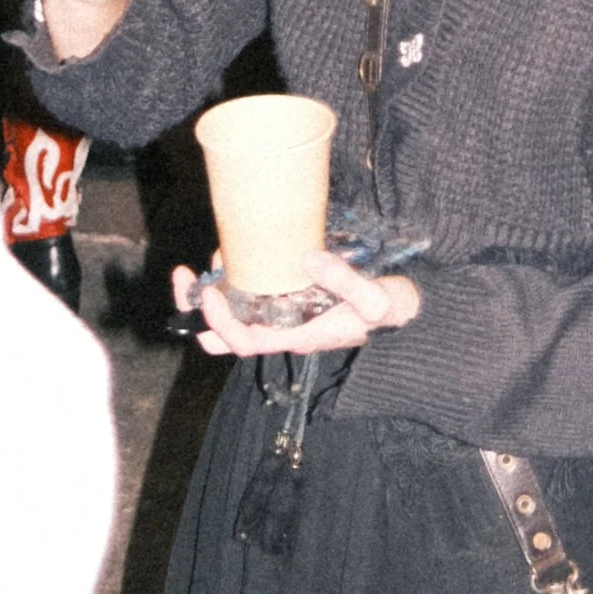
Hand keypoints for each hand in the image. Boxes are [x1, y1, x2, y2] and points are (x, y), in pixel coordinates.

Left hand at [172, 246, 421, 357]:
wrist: (409, 315)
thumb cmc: (393, 312)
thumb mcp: (377, 299)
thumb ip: (348, 281)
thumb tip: (308, 257)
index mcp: (297, 337)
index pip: (244, 341)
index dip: (219, 321)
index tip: (209, 290)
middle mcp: (284, 331)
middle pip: (227, 335)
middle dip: (198, 311)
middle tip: (183, 275)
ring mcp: (285, 316)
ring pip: (236, 313)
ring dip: (216, 289)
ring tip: (212, 255)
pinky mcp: (291, 298)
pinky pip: (253, 294)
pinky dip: (238, 276)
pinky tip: (238, 251)